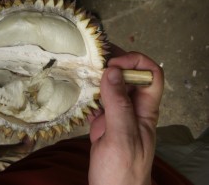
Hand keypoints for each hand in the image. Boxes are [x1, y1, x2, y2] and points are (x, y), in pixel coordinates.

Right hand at [89, 52, 163, 184]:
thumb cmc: (122, 172)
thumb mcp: (122, 138)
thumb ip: (119, 105)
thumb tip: (113, 72)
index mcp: (145, 111)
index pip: (151, 75)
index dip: (136, 63)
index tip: (113, 65)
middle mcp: (132, 109)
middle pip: (129, 76)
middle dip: (113, 63)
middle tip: (93, 57)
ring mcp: (116, 115)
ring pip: (111, 87)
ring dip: (98, 77)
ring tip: (81, 69)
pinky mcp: (103, 123)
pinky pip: (97, 101)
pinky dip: (88, 94)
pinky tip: (78, 91)